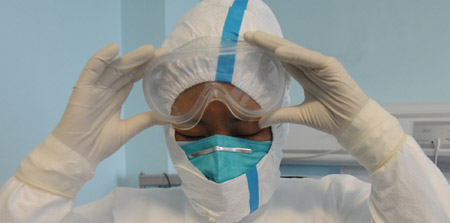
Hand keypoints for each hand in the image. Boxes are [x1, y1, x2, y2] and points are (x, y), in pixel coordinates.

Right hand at [53, 43, 165, 166]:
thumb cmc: (99, 144)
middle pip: (126, 71)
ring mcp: (94, 88)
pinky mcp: (82, 88)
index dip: (146, 69)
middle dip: (143, 61)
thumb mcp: (129, 129)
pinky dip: (101, 58)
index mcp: (115, 98)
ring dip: (130, 58)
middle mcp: (106, 90)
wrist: (79, 155)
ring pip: (114, 68)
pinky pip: (92, 69)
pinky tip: (114, 48)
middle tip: (161, 51)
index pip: (133, 78)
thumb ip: (145, 120)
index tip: (162, 61)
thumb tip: (167, 117)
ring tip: (149, 50)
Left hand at [244, 31, 368, 137]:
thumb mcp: (299, 115)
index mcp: (305, 75)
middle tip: (247, 34)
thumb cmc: (329, 118)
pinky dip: (295, 54)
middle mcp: (311, 66)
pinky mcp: (330, 66)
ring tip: (256, 38)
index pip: (281, 60)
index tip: (248, 45)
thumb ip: (280, 115)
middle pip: (284, 51)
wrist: (350, 125)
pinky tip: (279, 51)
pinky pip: (309, 59)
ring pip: (294, 51)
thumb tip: (260, 122)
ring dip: (275, 44)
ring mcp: (320, 65)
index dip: (265, 52)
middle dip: (265, 43)